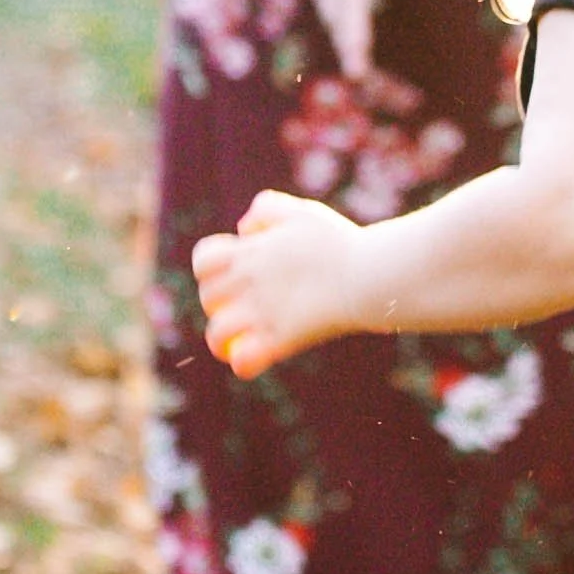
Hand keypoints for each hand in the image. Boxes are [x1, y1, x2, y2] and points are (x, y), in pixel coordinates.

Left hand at [192, 190, 364, 376]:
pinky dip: (245, 363)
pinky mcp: (282, 339)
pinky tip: (257, 358)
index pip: (204, 261)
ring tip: (242, 339)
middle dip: (219, 302)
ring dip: (223, 339)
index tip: (232, 272)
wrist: (369, 274)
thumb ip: (266, 210)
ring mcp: (264, 313)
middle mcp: (250, 282)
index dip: (210, 269)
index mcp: (251, 252)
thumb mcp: (302, 212)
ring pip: (218, 333)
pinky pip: (246, 360)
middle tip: (245, 306)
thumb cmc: (340, 244)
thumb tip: (244, 229)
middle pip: (209, 297)